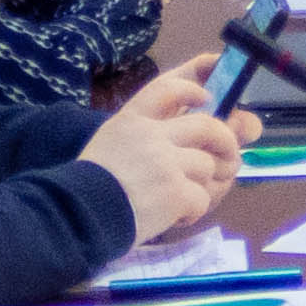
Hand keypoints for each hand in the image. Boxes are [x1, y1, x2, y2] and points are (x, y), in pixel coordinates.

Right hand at [88, 78, 248, 240]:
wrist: (75, 216)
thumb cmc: (88, 186)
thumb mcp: (110, 144)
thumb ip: (143, 137)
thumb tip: (188, 142)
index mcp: (130, 120)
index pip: (167, 88)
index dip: (192, 90)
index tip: (206, 98)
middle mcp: (151, 135)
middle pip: (207, 126)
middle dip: (226, 140)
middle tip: (230, 155)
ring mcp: (165, 163)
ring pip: (207, 165)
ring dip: (202, 184)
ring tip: (182, 199)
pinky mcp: (175, 191)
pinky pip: (202, 198)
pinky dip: (193, 211)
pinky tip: (176, 217)